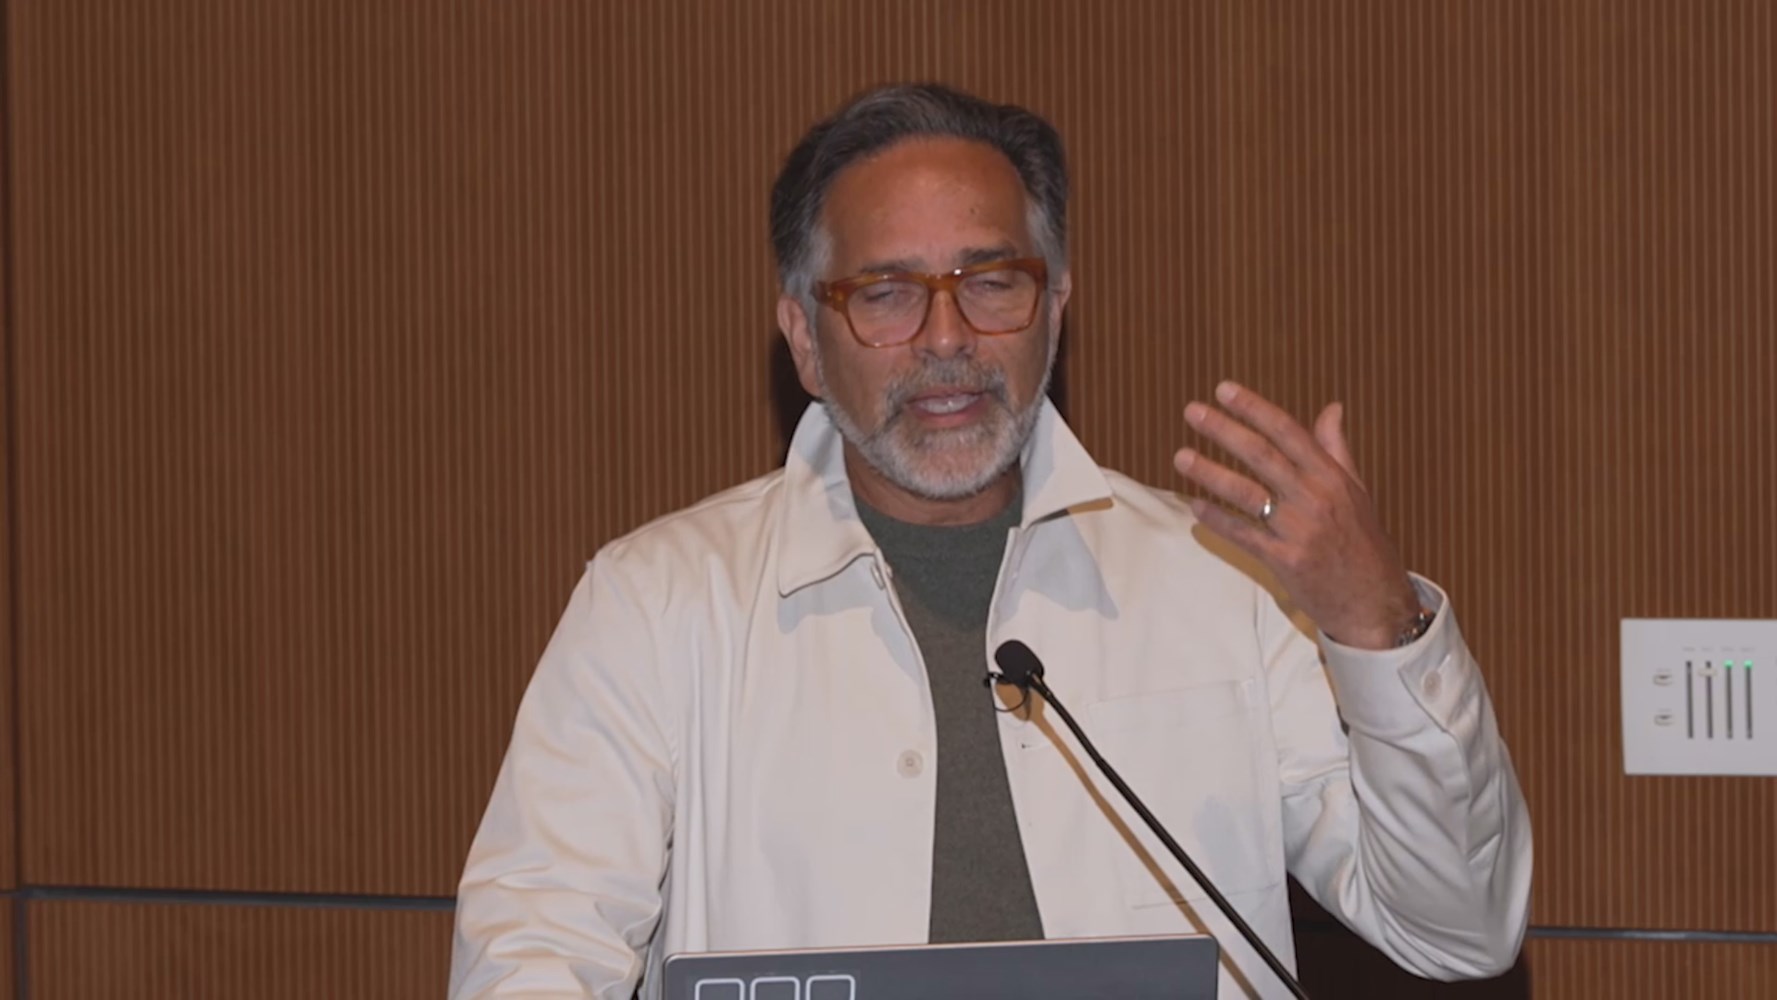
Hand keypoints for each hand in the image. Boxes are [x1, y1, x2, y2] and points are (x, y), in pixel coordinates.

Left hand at [1173, 381, 1420, 649]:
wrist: (1375, 602)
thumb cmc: (1364, 543)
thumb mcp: (1357, 491)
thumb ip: (1337, 449)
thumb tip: (1332, 407)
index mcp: (1332, 476)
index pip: (1288, 431)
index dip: (1254, 408)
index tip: (1225, 390)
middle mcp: (1315, 498)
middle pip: (1261, 455)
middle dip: (1224, 430)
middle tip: (1193, 412)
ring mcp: (1299, 530)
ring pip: (1247, 493)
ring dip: (1210, 473)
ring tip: (1182, 457)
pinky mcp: (1285, 560)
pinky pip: (1243, 534)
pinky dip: (1217, 520)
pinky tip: (1195, 507)